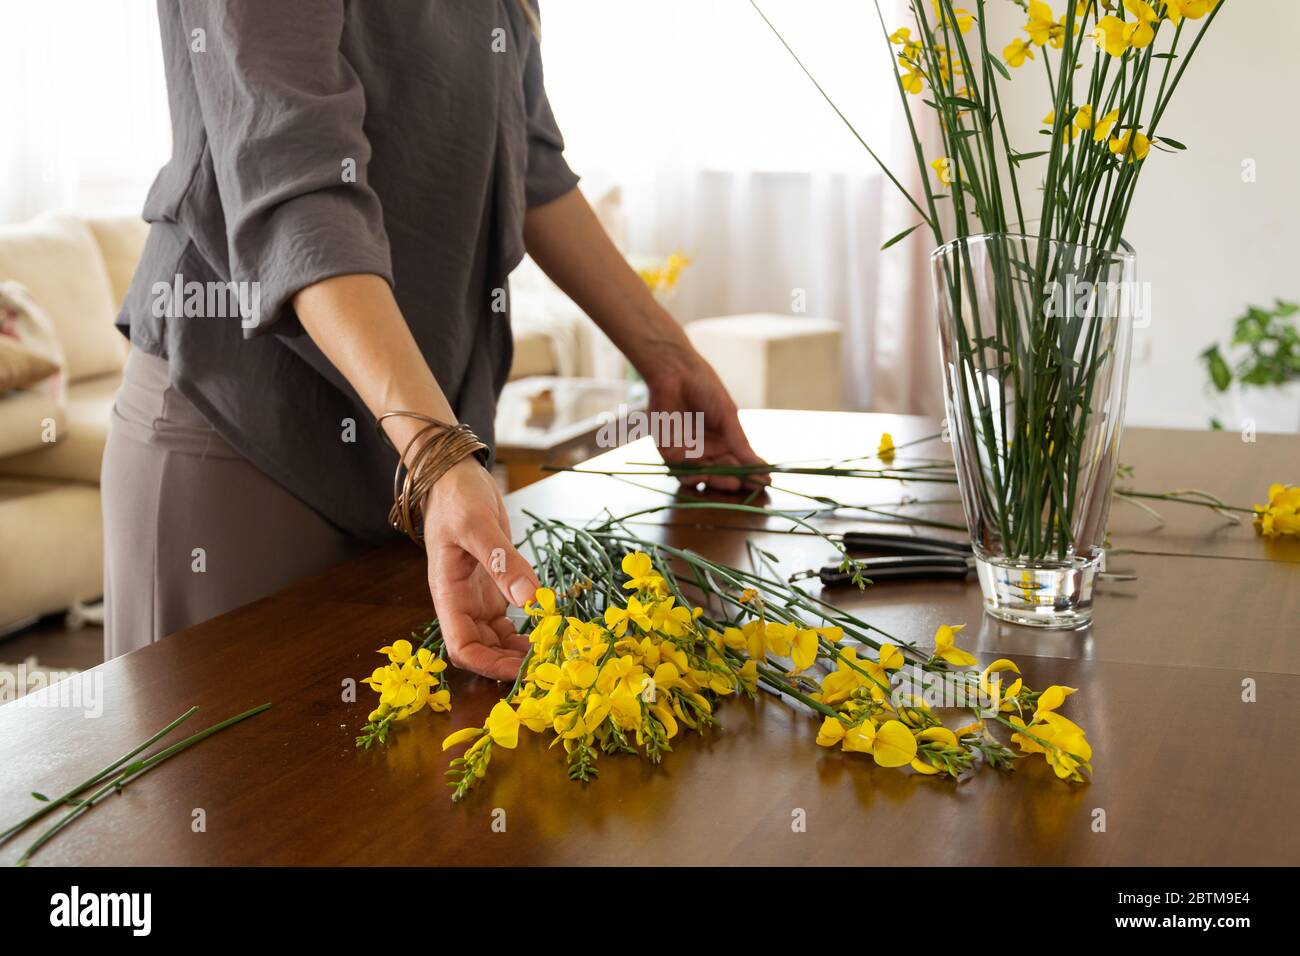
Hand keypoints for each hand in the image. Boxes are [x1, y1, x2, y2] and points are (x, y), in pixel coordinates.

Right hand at [422, 458, 538, 680]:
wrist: (455, 477)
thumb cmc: (457, 498)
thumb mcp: (478, 525)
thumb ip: (503, 562)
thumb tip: (530, 598)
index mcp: (448, 594)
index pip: (462, 648)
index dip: (489, 665)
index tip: (522, 669)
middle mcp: (461, 604)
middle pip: (483, 651)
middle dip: (511, 663)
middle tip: (549, 665)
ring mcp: (478, 598)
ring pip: (497, 641)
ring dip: (521, 651)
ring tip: (553, 652)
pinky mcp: (494, 588)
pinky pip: (509, 622)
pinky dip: (527, 632)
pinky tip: (549, 632)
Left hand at [645, 355, 769, 492]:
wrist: (676, 373)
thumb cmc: (705, 388)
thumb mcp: (728, 416)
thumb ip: (740, 442)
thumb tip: (761, 466)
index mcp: (724, 440)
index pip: (740, 463)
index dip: (752, 474)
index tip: (766, 481)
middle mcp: (707, 450)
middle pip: (723, 472)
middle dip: (735, 480)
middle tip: (746, 485)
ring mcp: (688, 453)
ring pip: (703, 476)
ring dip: (716, 481)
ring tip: (731, 483)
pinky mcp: (668, 453)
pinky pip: (681, 471)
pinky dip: (692, 476)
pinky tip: (703, 476)